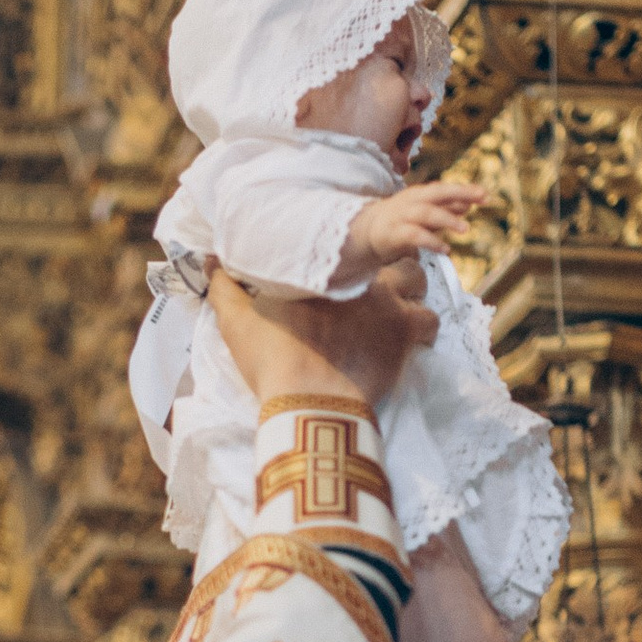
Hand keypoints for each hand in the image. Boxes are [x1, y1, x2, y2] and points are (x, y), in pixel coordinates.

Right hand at [209, 261, 437, 411]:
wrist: (309, 401)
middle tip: (381, 279)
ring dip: (413, 289)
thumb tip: (211, 261)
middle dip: (390, 261)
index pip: (343, 240)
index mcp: (321, 270)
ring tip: (401, 304)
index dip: (350, 249)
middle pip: (389, 252)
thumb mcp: (237, 322)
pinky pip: (431, 321)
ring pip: (419, 280)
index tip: (346, 259)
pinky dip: (426, 328)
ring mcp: (388, 305)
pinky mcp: (405, 336)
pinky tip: (415, 337)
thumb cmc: (273, 360)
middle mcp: (359, 278)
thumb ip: (224, 287)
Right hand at [344, 182, 484, 269]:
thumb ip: (444, 209)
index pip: (445, 189)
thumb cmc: (399, 221)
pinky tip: (445, 249)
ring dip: (447, 219)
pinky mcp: (393, 234)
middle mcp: (412, 201)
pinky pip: (415, 235)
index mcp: (420, 194)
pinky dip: (431, 241)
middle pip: (437, 193)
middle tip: (481, 197)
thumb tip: (468, 204)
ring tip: (466, 229)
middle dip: (460, 193)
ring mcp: (401, 216)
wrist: (365, 232)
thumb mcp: (424, 213)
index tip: (485, 195)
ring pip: (426, 213)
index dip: (465, 191)